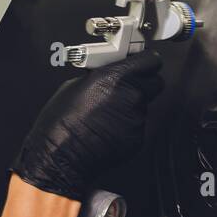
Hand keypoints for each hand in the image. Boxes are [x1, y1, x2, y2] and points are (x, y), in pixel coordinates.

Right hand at [11, 50, 163, 199]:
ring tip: (109, 113)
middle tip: (128, 86)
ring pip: (144, 105)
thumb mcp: (76, 84)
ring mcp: (137, 118)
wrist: (61, 155)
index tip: (143, 62)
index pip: (150, 61)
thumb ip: (102, 75)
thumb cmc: (62, 122)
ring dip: (132, 106)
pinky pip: (138, 125)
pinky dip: (128, 125)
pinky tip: (109, 128)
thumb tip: (110, 73)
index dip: (146, 61)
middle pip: (154, 83)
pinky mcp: (138, 137)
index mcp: (116, 77)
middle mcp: (131, 95)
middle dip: (144, 82)